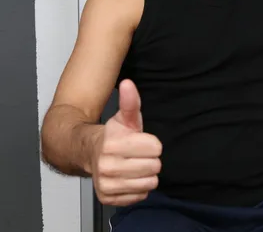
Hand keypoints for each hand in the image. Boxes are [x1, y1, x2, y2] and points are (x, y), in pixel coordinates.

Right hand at [92, 79, 161, 205]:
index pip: (156, 148)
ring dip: (146, 175)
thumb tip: (128, 83)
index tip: (141, 142)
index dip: (152, 144)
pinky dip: (138, 188)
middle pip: (154, 166)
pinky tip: (129, 178)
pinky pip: (140, 195)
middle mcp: (107, 166)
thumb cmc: (112, 136)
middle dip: (150, 159)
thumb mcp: (124, 118)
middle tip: (138, 155)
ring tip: (134, 166)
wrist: (87, 153)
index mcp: (113, 144)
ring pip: (149, 182)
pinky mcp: (108, 198)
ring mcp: (106, 184)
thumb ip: (130, 102)